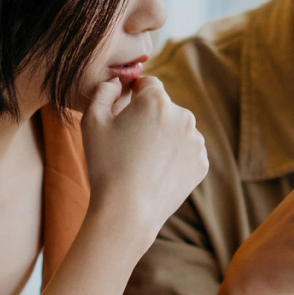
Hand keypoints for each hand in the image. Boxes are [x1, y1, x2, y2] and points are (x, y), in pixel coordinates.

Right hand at [81, 76, 208, 235]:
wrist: (127, 211)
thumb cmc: (105, 164)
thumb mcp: (92, 121)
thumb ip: (103, 91)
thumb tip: (117, 82)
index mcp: (157, 100)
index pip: (148, 83)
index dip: (134, 93)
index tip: (125, 110)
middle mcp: (183, 116)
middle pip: (164, 107)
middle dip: (149, 117)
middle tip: (130, 142)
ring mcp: (196, 141)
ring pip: (177, 129)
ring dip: (164, 136)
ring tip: (143, 160)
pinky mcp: (201, 163)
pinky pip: (186, 151)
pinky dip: (174, 156)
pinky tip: (156, 171)